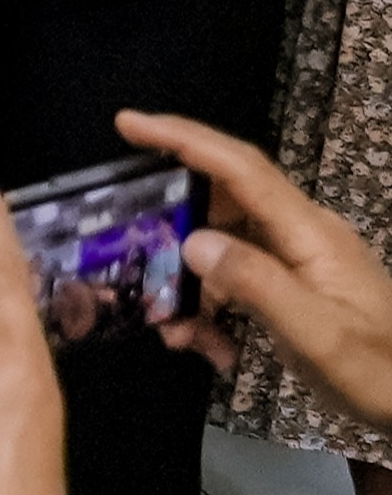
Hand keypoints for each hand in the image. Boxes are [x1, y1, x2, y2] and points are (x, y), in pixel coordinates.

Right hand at [138, 108, 391, 423]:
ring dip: (190, 284)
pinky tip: (212, 346)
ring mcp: (299, 258)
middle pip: (222, 201)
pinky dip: (213, 307)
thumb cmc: (378, 370)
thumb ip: (256, 284)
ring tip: (177, 333)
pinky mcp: (294, 283)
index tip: (128, 124)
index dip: (183, 140)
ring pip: (222, 245)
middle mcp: (304, 233)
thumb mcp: (318, 335)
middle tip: (127, 247)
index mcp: (311, 233)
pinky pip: (237, 277)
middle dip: (171, 224)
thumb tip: (193, 242)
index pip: (241, 169)